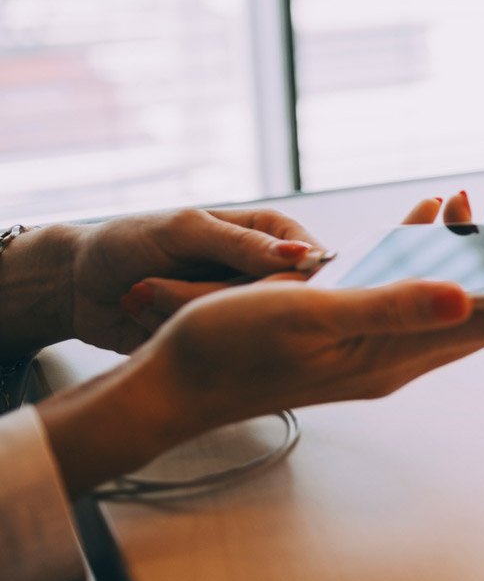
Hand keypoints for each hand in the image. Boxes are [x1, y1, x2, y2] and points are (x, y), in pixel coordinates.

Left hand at [69, 209, 324, 352]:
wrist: (75, 285)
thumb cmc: (127, 242)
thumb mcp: (183, 231)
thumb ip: (242, 243)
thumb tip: (301, 255)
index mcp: (264, 233)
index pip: (311, 258)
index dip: (298, 279)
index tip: (258, 288)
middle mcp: (257, 272)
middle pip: (277, 299)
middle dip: (216, 296)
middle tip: (168, 283)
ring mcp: (236, 307)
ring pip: (244, 326)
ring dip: (184, 312)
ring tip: (146, 293)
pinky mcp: (214, 339)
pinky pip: (215, 348)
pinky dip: (174, 332)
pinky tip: (147, 317)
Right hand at [129, 190, 483, 323]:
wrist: (173, 380)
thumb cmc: (232, 349)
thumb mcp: (312, 315)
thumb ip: (391, 307)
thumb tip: (469, 298)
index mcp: (396, 358)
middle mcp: (396, 356)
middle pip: (476, 309)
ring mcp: (374, 345)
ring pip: (441, 296)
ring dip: (463, 250)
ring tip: (472, 202)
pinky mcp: (351, 328)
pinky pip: (404, 289)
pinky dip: (420, 253)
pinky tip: (426, 219)